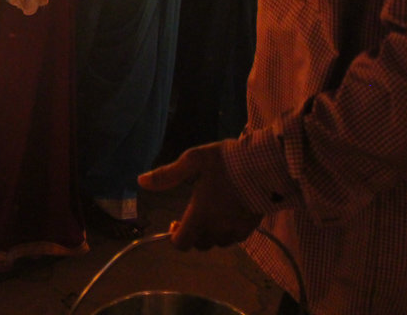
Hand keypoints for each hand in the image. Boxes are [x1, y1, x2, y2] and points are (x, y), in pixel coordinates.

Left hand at [138, 142, 262, 249]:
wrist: (265, 165)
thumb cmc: (226, 161)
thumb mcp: (193, 161)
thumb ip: (167, 175)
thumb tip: (141, 181)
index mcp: (200, 215)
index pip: (181, 243)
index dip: (174, 236)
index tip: (175, 221)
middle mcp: (217, 228)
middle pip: (199, 244)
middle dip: (192, 232)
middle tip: (193, 214)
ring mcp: (235, 230)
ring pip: (217, 242)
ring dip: (210, 233)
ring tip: (211, 212)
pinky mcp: (250, 228)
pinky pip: (233, 238)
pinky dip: (227, 231)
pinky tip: (227, 214)